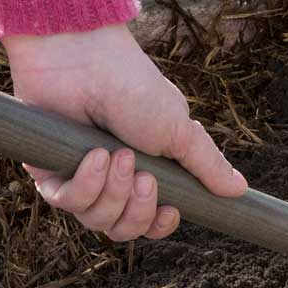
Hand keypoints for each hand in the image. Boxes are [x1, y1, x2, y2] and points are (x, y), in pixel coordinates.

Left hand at [6, 24, 246, 241]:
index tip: (170, 210)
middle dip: (137, 209)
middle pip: (124, 229)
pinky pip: (65, 203)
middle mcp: (111, 178)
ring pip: (95, 221)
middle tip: (144, 176)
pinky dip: (85, 184)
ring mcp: (79, 175)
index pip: (151, 220)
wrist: (84, 58)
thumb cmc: (133, 86)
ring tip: (117, 155)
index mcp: (145, 170)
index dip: (159, 225)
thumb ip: (207, 165)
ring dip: (112, 192)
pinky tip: (94, 155)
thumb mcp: (179, 129)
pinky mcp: (48, 170)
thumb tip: (239, 190)